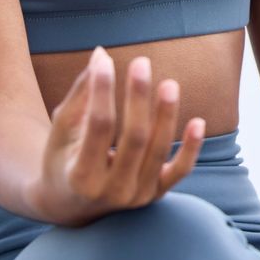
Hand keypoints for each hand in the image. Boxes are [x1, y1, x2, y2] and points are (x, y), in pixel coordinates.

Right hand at [29, 45, 205, 226]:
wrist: (71, 205)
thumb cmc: (62, 158)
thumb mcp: (62, 130)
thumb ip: (81, 94)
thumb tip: (101, 54)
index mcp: (80, 177)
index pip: (98, 126)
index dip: (102, 91)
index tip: (106, 62)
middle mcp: (111, 191)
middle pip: (134, 139)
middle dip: (138, 98)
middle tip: (141, 62)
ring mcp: (136, 197)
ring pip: (158, 152)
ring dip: (166, 116)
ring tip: (169, 84)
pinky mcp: (155, 195)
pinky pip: (179, 172)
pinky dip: (191, 149)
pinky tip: (198, 122)